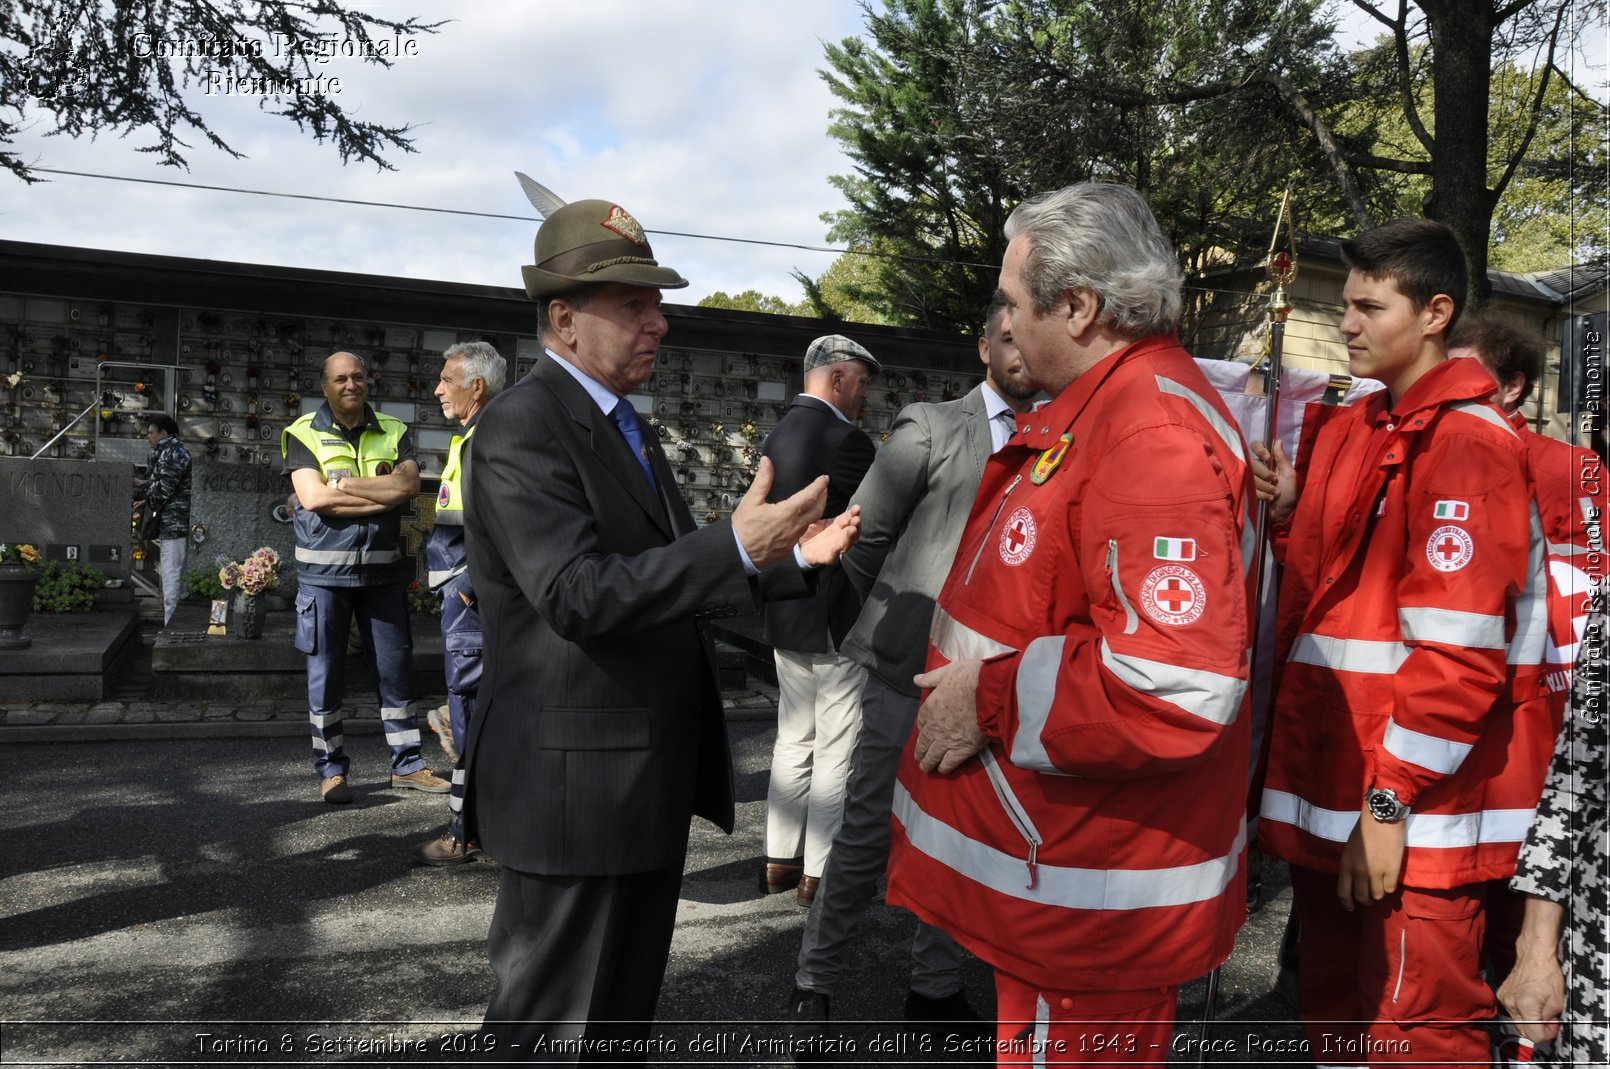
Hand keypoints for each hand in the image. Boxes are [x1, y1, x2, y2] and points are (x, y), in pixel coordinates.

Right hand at [732, 457, 828, 568]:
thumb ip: (763, 480)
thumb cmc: (743, 527)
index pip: (810, 496)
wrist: (739, 554)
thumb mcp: (751, 500)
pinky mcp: (789, 548)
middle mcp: (794, 526)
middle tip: (823, 488)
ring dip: (815, 510)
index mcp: (787, 512)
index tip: (825, 478)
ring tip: (813, 501)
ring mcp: (793, 539)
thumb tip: (767, 461)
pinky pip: (801, 533)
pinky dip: (805, 522)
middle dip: (822, 497)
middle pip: (817, 510)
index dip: (819, 486)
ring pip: (810, 522)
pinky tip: (800, 518)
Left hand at [800, 506, 860, 566]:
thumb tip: (824, 489)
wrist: (799, 547)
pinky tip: (836, 548)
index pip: (848, 519)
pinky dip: (835, 553)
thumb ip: (820, 508)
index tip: (857, 508)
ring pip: (846, 544)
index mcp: (837, 526)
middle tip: (856, 519)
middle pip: (852, 532)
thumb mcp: (816, 519)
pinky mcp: (826, 558)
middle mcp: (839, 537)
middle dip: (856, 525)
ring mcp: (834, 548)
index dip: (853, 514)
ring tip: (852, 530)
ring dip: (850, 537)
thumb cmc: (810, 532)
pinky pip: (832, 557)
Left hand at [910, 659, 986, 773]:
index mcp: (929, 708)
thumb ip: (931, 678)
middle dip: (920, 752)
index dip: (922, 729)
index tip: (923, 733)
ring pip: (932, 757)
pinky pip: (948, 764)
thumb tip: (916, 679)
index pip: (920, 723)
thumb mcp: (946, 672)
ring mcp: (946, 741)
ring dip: (927, 763)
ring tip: (926, 768)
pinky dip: (944, 768)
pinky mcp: (962, 751)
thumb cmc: (969, 678)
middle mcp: (934, 727)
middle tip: (920, 758)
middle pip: (923, 743)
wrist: (989, 692)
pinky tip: (943, 769)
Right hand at [1250, 439, 1296, 523]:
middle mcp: (1257, 467)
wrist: (1284, 512)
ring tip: (1275, 493)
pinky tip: (1269, 498)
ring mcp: (1251, 478)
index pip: (1256, 446)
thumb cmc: (1290, 492)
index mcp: (1268, 460)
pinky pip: (1248, 488)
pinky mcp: (1246, 490)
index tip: (1267, 457)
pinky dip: (1261, 494)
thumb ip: (1281, 457)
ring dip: (1265, 486)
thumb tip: (1277, 440)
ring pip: (1250, 476)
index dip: (1259, 449)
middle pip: (1253, 463)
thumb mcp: (1289, 474)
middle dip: (1265, 473)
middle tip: (1275, 480)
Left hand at [1336, 805, 1404, 909]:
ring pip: (1378, 895)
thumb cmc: (1364, 830)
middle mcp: (1359, 871)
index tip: (1352, 908)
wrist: (1381, 819)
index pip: (1343, 892)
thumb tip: (1356, 882)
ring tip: (1381, 887)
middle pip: (1362, 897)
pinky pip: (1390, 889)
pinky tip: (1390, 880)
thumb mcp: (1350, 849)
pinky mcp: (1392, 870)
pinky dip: (1390, 887)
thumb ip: (1351, 866)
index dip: (1347, 903)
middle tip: (1371, 899)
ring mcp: (1376, 872)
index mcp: (1345, 865)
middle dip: (1367, 901)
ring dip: (1379, 894)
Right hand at [1497, 897, 1565, 1043]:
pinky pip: (1513, 1012)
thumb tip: (1544, 1026)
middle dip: (1538, 1029)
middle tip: (1548, 1019)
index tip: (1553, 1024)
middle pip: (1524, 1032)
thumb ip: (1549, 1019)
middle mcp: (1511, 1003)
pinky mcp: (1502, 995)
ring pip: (1518, 1023)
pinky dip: (1522, 1012)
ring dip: (1530, 1020)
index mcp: (1526, 1005)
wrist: (1534, 956)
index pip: (1535, 1035)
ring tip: (1540, 1008)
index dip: (1547, 1034)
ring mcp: (1504, 999)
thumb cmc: (1548, 974)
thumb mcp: (1558, 1002)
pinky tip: (1530, 1002)